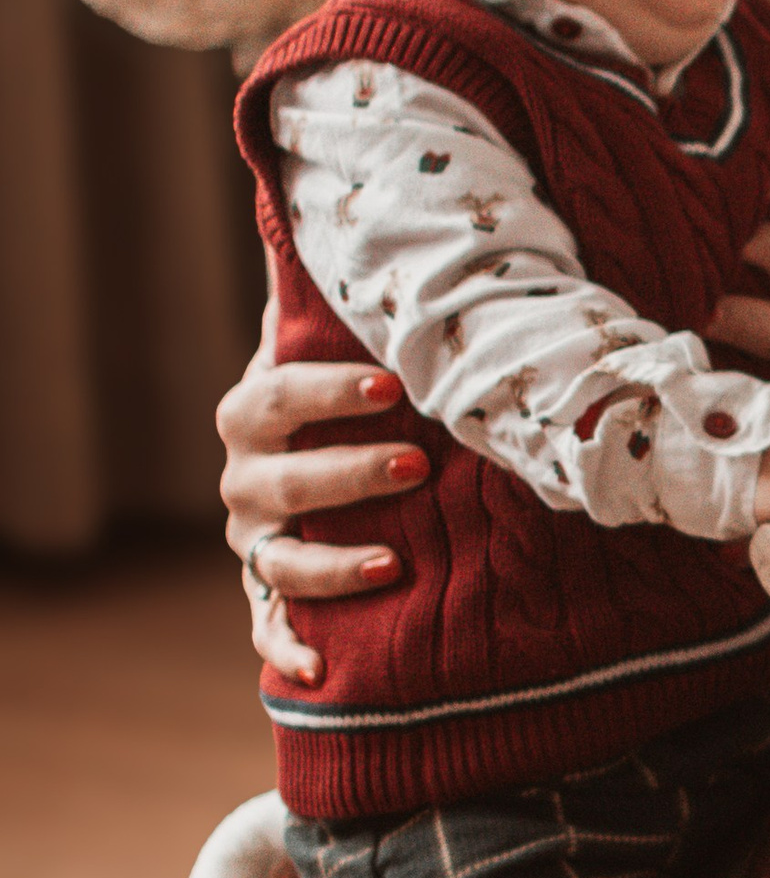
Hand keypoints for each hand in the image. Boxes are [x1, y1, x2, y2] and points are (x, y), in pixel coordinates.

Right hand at [219, 302, 424, 683]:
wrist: (338, 461)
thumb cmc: (358, 392)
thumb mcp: (348, 339)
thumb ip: (343, 292)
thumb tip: (350, 203)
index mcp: (255, 410)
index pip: (276, 394)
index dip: (325, 390)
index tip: (388, 386)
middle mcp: (245, 478)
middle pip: (278, 480)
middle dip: (343, 472)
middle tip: (415, 463)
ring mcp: (253, 542)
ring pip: (276, 559)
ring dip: (329, 565)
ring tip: (392, 560)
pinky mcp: (270, 595)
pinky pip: (269, 630)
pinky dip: (288, 652)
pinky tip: (319, 675)